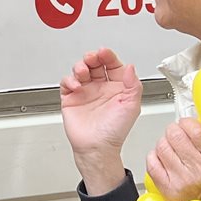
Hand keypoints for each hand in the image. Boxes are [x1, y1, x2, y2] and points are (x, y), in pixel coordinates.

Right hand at [59, 48, 141, 192]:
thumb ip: (133, 84)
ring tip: (82, 72)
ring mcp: (85, 92)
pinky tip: (76, 86)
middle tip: (92, 58)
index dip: (108, 56)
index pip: (112, 65)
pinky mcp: (71, 98)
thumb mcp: (132, 106)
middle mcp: (101, 88)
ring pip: (80, 70)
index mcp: (116, 87)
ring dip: (80, 66)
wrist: (97, 147)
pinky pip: (67, 82)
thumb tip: (131, 67)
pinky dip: (69, 80)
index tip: (105, 53)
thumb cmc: (115, 131)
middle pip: (94, 64)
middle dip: (92, 57)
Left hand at [144, 118, 200, 200]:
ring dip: (165, 143)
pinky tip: (164, 158)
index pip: (194, 130)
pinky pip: (152, 162)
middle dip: (174, 131)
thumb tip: (192, 116)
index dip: (186, 122)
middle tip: (178, 134)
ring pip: (161, 146)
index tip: (186, 124)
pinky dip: (155, 156)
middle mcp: (200, 172)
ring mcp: (182, 181)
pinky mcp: (167, 189)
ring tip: (173, 147)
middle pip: (175, 135)